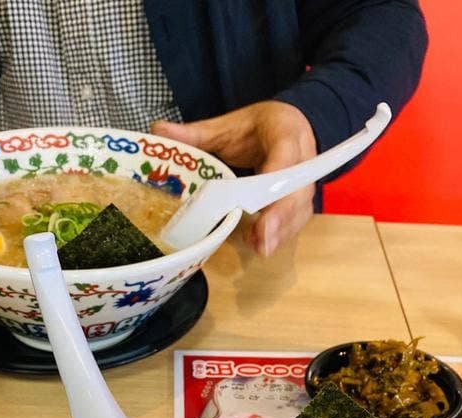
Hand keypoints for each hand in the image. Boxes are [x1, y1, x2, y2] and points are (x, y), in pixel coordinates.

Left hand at [151, 101, 317, 256]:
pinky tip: (260, 246)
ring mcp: (304, 182)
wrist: (290, 126)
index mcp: (284, 131)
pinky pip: (296, 221)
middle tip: (261, 238)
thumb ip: (197, 132)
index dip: (275, 175)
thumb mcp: (228, 125)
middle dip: (280, 215)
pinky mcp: (301, 201)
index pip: (284, 153)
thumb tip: (157, 131)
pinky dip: (279, 235)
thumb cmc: (257, 128)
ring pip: (299, 209)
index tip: (259, 199)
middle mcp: (302, 158)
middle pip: (297, 190)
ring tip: (259, 248)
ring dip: (280, 231)